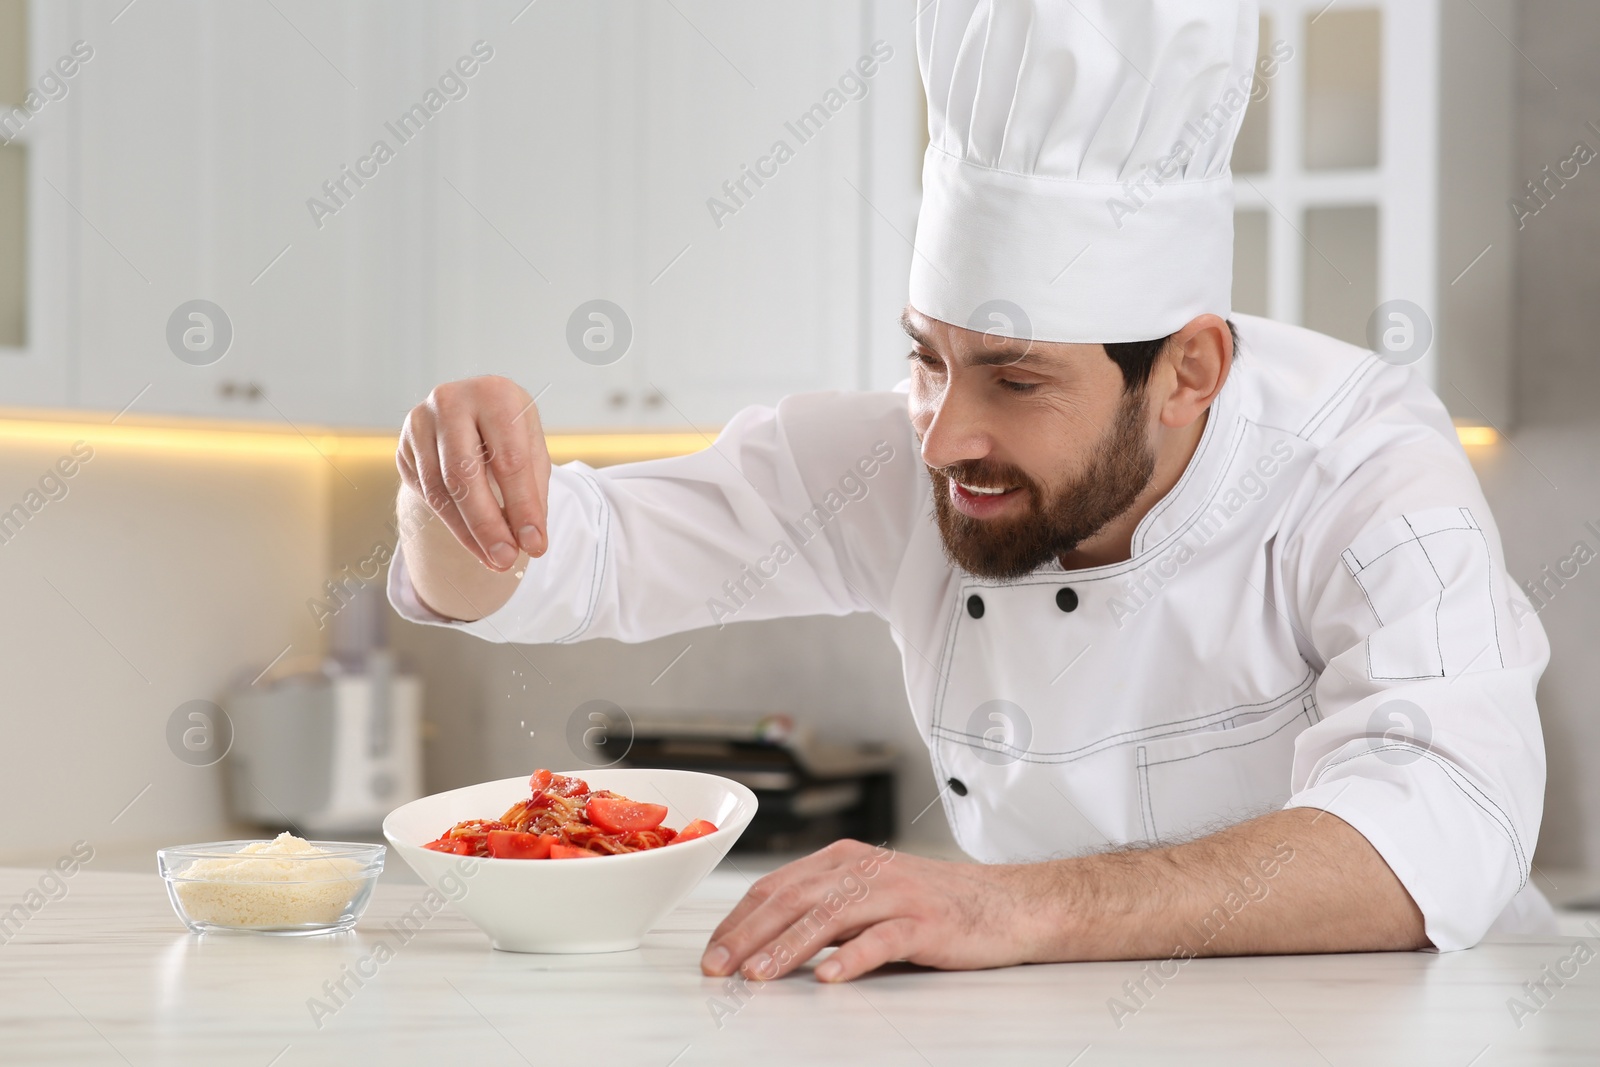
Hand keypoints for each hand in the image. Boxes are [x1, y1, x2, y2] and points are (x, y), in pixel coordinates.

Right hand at [396, 376, 551, 571]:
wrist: (472, 414)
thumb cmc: (511, 435)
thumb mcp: (532, 454)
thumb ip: (532, 493)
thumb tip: (530, 541)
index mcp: (494, 393)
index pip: (509, 459)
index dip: (523, 506)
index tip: (535, 544)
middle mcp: (451, 400)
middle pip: (465, 473)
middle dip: (487, 524)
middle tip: (506, 560)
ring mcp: (420, 422)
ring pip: (440, 489)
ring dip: (468, 532)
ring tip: (494, 559)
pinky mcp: (403, 447)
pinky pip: (425, 494)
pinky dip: (452, 524)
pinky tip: (473, 542)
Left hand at [700, 840, 1046, 982]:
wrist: (1006, 903)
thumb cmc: (934, 904)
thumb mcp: (869, 894)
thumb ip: (823, 907)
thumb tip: (761, 939)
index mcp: (844, 860)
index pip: (777, 887)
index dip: (739, 920)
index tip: (712, 951)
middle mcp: (865, 871)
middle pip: (794, 899)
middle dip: (749, 934)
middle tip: (718, 966)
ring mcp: (896, 894)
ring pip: (830, 916)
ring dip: (789, 947)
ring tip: (758, 974)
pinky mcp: (926, 922)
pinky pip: (883, 939)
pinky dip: (853, 957)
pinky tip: (830, 976)